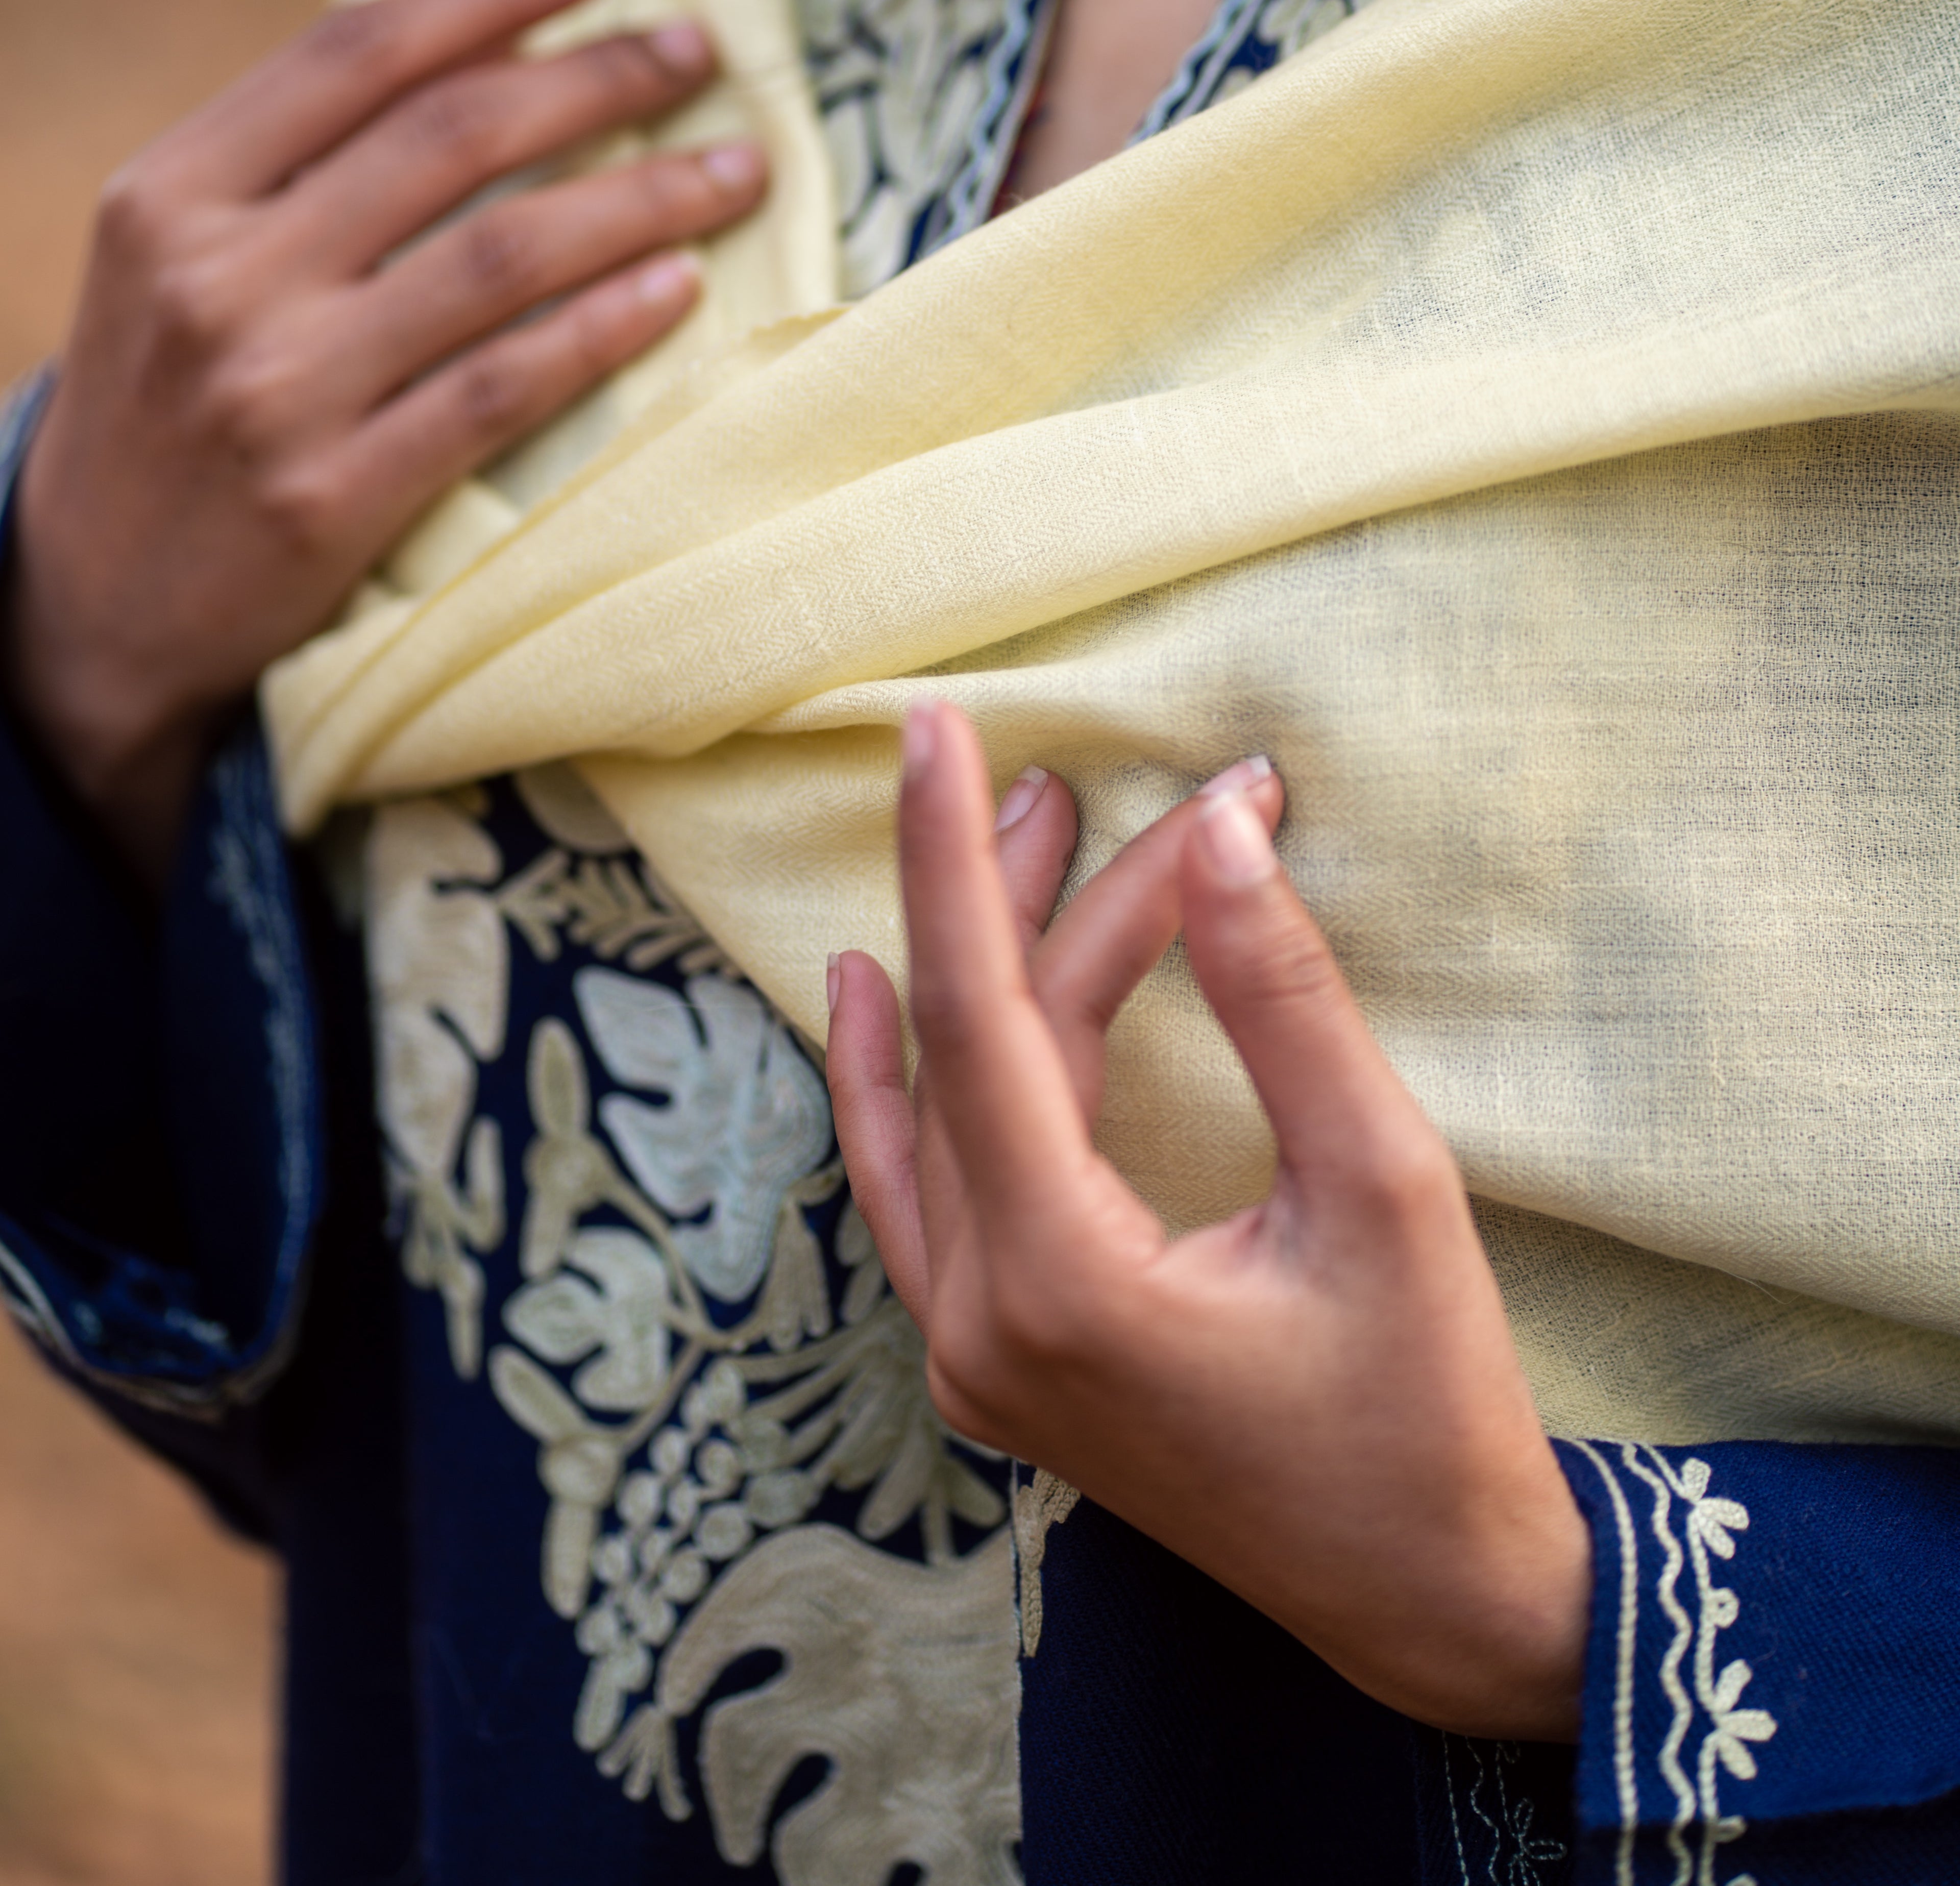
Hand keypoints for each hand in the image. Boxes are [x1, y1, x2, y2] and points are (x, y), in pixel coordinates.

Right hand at [2, 0, 767, 876]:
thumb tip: (480, 45)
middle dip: (599, 76)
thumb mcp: (177, 255)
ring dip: (644, 197)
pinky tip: (682, 285)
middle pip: (452, 135)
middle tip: (703, 50)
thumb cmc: (164, 401)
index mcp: (171, 194)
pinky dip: (606, 326)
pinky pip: (505, 386)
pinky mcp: (336, 500)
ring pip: (503, 254)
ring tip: (735, 167)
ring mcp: (278, 392)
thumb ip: (297, 162)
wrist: (86, 610)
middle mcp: (219, 278)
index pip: (356, 50)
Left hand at [826, 700, 1590, 1740]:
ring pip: (942, 1111)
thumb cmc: (1430, 1407)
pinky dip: (907, 1079)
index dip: (953, 856)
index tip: (930, 724)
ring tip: (1024, 836)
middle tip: (1067, 775)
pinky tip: (874, 989)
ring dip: (977, 969)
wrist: (1440, 1601)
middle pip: (973, 1053)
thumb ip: (1288, 1004)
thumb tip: (1219, 832)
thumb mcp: (1384, 1184)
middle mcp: (980, 1329)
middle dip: (1025, 899)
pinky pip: (922, 1185)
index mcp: (1058, 1288)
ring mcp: (976, 1361)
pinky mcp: (1002, 1367)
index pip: (976, 1018)